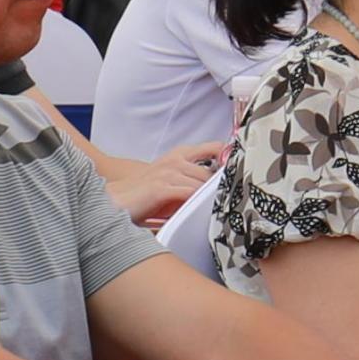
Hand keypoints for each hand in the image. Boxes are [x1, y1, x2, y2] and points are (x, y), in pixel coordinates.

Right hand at [98, 139, 223, 226]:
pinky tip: (200, 211)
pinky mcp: (162, 187)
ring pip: (201, 184)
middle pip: (212, 172)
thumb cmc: (143, 193)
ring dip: (209, 198)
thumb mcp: (171, 181)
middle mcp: (175, 159)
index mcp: (179, 154)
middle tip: (230, 199)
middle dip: (220, 187)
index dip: (229, 157)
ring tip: (216, 209)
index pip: (214, 148)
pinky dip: (196, 203)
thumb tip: (216, 191)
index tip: (242, 168)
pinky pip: (188, 194)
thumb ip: (191, 181)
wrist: (116, 200)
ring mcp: (169, 172)